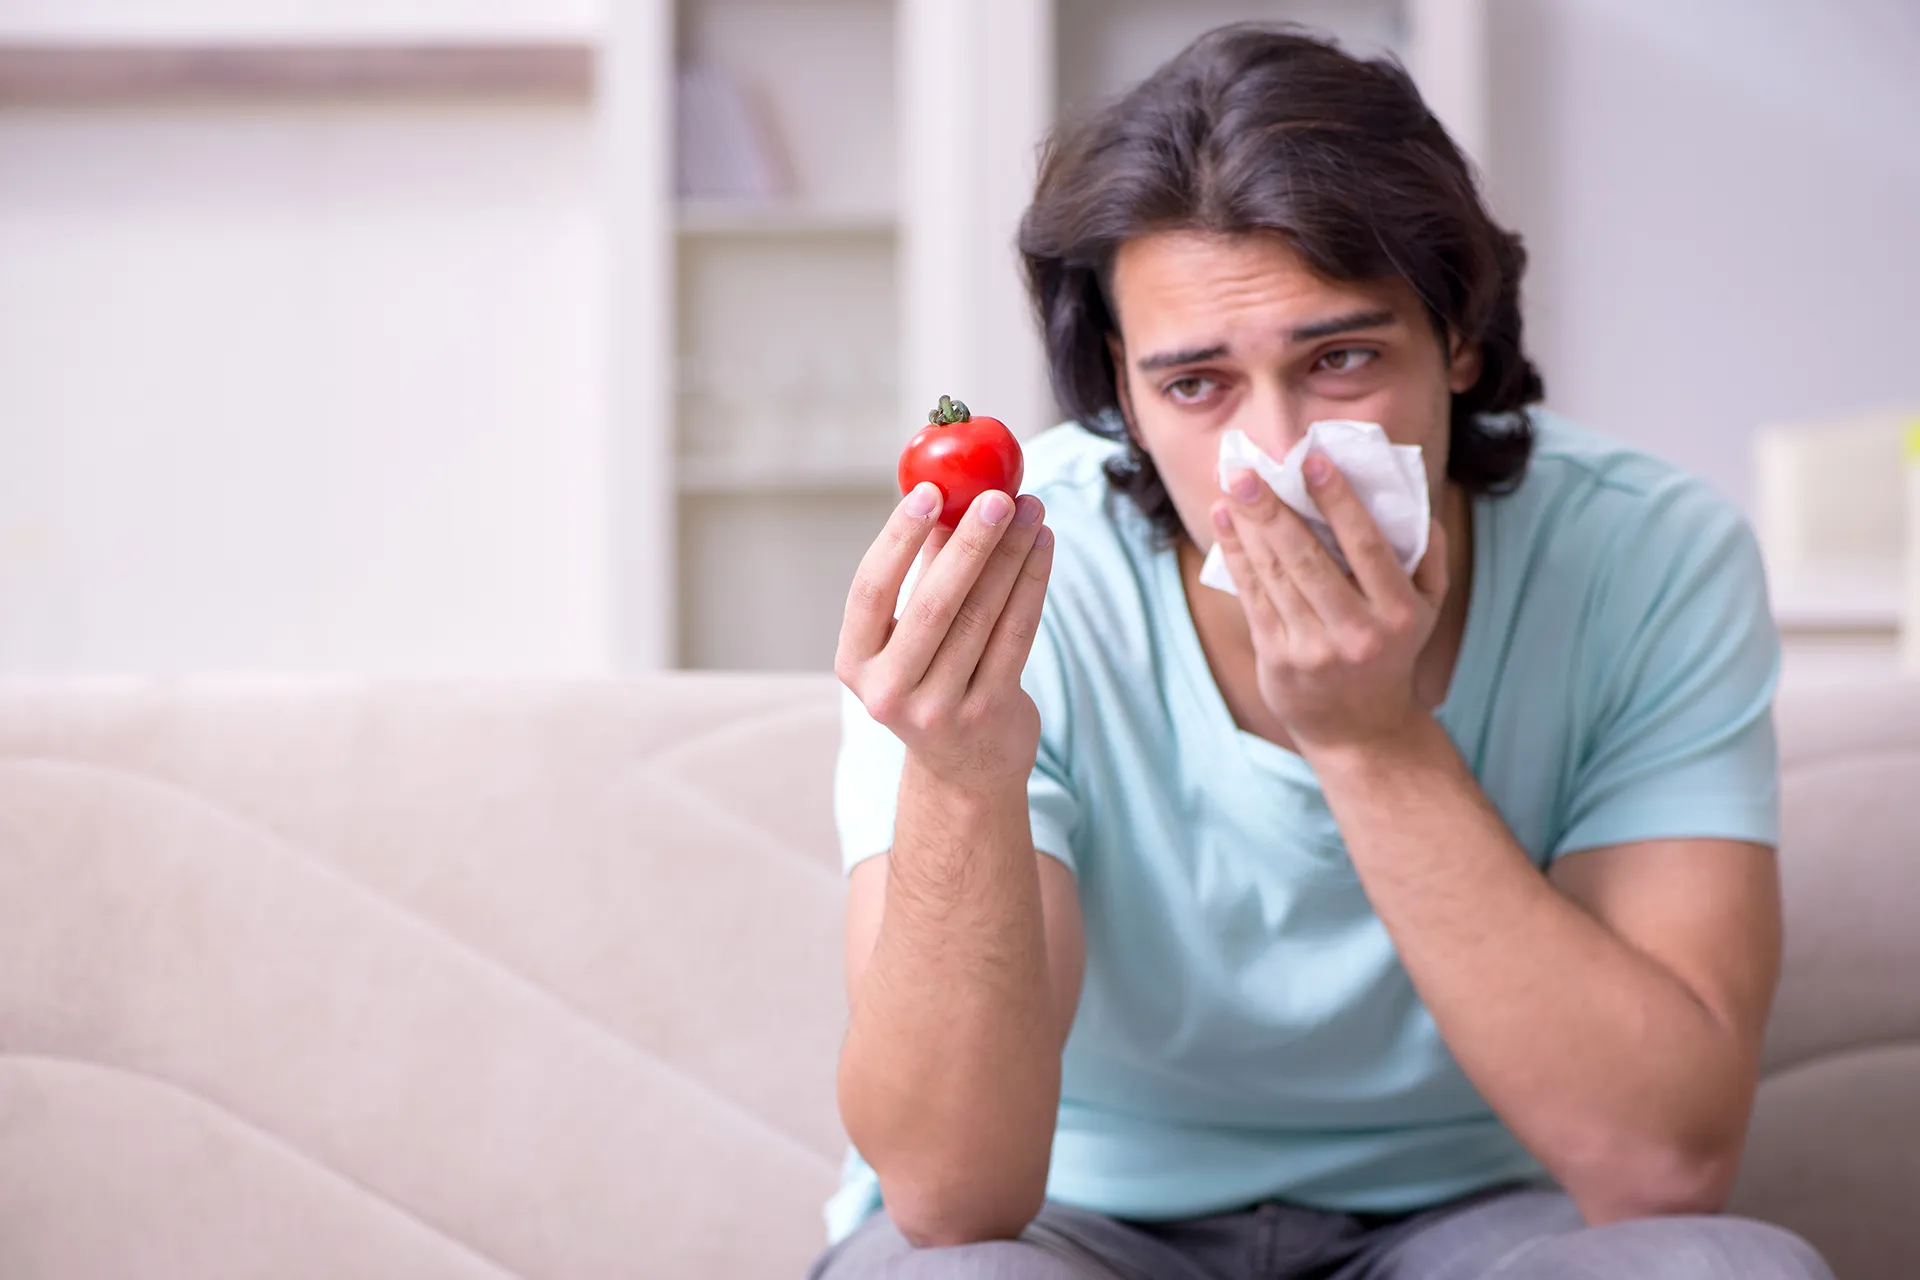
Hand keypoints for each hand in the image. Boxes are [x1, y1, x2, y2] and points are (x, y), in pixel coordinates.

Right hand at [836, 482, 1053, 790]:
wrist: (963, 768)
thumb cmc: (931, 678)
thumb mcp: (910, 634)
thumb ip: (923, 572)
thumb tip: (951, 492)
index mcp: (855, 663)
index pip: (869, 591)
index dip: (898, 538)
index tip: (928, 491)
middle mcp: (889, 691)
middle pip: (935, 604)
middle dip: (970, 543)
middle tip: (997, 495)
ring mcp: (940, 709)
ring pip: (983, 616)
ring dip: (1011, 555)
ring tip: (1031, 508)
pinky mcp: (989, 712)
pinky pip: (1016, 635)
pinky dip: (1032, 584)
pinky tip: (1043, 546)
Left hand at [1209, 453, 1447, 753]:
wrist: (1361, 730)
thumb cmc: (1393, 651)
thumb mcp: (1428, 609)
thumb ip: (1428, 555)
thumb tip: (1411, 499)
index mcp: (1399, 612)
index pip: (1365, 546)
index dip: (1337, 501)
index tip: (1313, 461)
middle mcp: (1357, 631)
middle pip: (1307, 559)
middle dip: (1273, 510)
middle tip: (1245, 470)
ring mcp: (1314, 648)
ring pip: (1275, 575)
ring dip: (1248, 527)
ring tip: (1231, 485)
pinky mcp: (1278, 659)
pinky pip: (1254, 598)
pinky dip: (1236, 557)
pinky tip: (1225, 523)